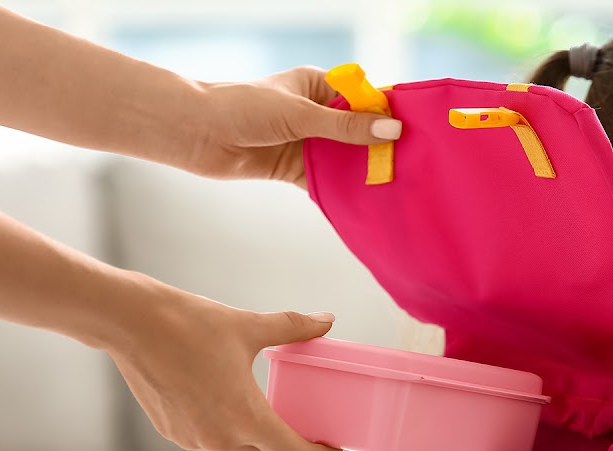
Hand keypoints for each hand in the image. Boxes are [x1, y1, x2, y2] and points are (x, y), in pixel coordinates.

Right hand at [104, 281, 344, 450]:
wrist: (128, 323)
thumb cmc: (189, 323)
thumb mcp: (249, 325)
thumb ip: (294, 327)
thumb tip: (327, 319)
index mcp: (246, 418)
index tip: (333, 449)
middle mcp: (220, 438)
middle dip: (292, 446)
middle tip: (309, 426)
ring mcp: (193, 440)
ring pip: (241, 450)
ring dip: (259, 438)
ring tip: (272, 411)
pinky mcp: (173, 432)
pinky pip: (213, 440)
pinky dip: (229, 429)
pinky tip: (231, 404)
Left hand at [183, 66, 402, 187]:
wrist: (195, 133)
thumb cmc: (243, 108)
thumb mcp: (300, 114)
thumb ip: (345, 127)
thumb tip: (391, 130)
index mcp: (318, 86)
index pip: (363, 98)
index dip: (388, 114)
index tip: (416, 131)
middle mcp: (315, 113)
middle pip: (357, 132)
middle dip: (379, 148)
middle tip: (414, 165)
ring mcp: (306, 142)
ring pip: (344, 158)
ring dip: (362, 171)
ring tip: (396, 186)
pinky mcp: (294, 169)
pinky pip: (326, 181)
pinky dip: (341, 191)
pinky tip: (365, 202)